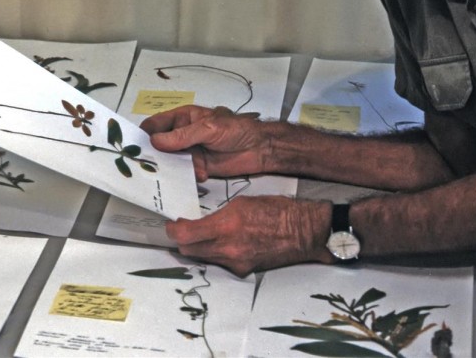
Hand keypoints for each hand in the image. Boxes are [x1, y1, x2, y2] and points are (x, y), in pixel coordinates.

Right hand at [141, 105, 273, 180]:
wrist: (260, 149)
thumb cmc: (236, 130)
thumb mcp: (208, 128)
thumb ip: (182, 136)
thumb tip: (155, 141)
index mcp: (182, 118)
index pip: (155, 124)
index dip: (144, 134)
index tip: (134, 147)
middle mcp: (181, 135)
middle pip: (159, 146)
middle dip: (155, 155)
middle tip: (150, 165)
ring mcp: (189, 152)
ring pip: (171, 162)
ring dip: (175, 168)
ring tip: (182, 170)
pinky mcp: (198, 168)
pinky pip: (185, 173)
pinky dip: (189, 176)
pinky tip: (201, 174)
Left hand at [165, 196, 331, 276]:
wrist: (304, 232)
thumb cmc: (275, 210)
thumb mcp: (241, 204)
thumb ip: (217, 216)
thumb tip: (200, 222)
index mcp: (226, 226)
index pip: (185, 236)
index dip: (172, 231)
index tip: (171, 225)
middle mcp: (227, 248)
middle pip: (188, 251)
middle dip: (182, 241)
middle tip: (183, 230)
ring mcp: (236, 262)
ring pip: (203, 258)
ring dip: (198, 248)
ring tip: (203, 235)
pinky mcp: (244, 270)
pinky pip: (221, 263)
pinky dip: (217, 254)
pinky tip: (225, 244)